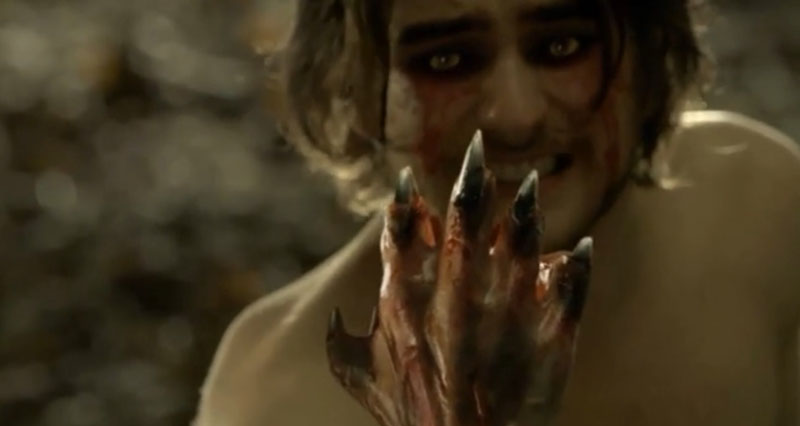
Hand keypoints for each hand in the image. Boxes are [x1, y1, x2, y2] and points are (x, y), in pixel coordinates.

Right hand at [326, 131, 590, 425]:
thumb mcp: (361, 377)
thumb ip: (337, 341)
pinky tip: (583, 250)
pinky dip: (576, 270)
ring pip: (518, 250)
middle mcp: (454, 306)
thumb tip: (329, 309)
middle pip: (464, 230)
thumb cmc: (407, 418)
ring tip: (529, 185)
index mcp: (407, 308)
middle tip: (477, 148)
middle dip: (470, 184)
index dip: (404, 204)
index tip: (410, 180)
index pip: (401, 238)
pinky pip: (569, 294)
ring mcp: (503, 322)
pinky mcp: (546, 343)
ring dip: (523, 215)